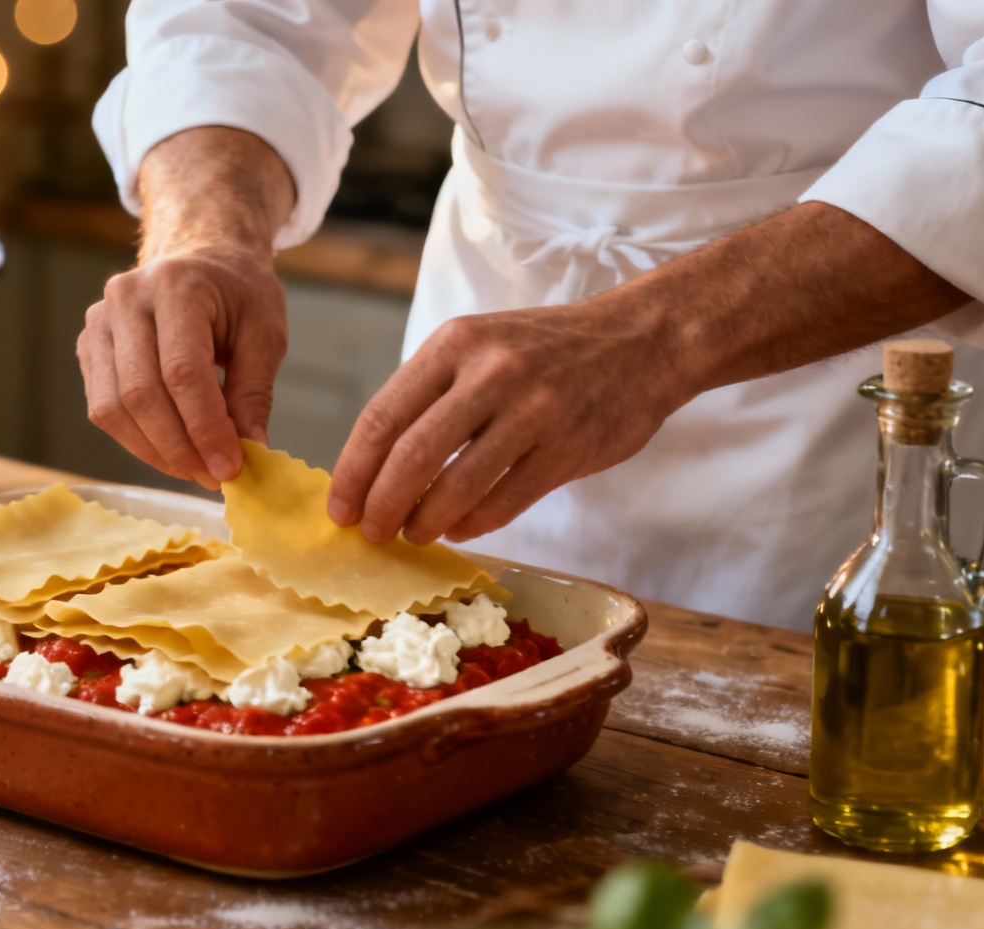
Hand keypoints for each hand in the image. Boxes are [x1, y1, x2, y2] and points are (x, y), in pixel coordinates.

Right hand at [78, 244, 287, 487]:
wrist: (201, 259)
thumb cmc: (237, 293)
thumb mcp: (265, 333)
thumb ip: (254, 392)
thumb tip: (249, 451)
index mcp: (176, 285)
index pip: (182, 371)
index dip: (204, 427)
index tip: (230, 466)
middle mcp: (126, 299)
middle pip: (139, 393)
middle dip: (178, 447)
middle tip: (212, 476)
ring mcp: (99, 322)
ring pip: (113, 408)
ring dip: (154, 451)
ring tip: (194, 468)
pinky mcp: (88, 347)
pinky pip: (103, 408)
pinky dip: (137, 439)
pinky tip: (171, 449)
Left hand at [325, 201, 972, 546]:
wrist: (643, 340)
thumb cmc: (545, 350)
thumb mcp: (479, 346)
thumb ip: (429, 395)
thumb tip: (371, 467)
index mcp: (454, 343)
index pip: (382, 416)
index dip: (353, 472)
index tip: (339, 508)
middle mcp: (490, 373)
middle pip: (411, 457)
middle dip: (381, 506)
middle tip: (370, 533)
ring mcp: (533, 411)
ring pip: (457, 487)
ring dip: (425, 522)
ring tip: (413, 534)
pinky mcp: (568, 448)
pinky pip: (504, 501)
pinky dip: (472, 524)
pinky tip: (459, 529)